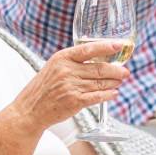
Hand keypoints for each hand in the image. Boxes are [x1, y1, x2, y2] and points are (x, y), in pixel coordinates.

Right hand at [8, 41, 129, 129]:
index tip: (119, 45)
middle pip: (99, 68)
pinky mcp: (75, 101)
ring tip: (119, 82)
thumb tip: (98, 59)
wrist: (30, 109)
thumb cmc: (43, 88)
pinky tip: (113, 94)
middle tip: (125, 71)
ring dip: (113, 83)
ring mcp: (71, 86)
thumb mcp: (53, 67)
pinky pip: (97, 96)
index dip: (106, 46)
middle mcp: (67, 70)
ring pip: (100, 82)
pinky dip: (108, 95)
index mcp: (62, 58)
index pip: (88, 48)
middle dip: (116, 70)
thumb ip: (72, 62)